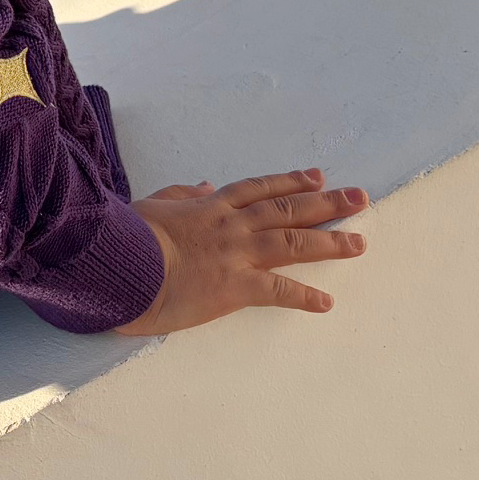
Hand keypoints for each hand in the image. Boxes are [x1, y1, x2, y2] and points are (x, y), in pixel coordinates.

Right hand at [116, 169, 367, 335]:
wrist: (118, 264)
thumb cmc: (125, 236)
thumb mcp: (151, 204)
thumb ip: (181, 193)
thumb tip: (202, 185)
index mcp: (210, 205)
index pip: (260, 189)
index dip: (291, 181)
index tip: (317, 177)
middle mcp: (232, 225)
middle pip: (289, 209)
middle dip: (328, 203)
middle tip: (360, 198)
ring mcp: (237, 254)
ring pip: (294, 243)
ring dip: (330, 242)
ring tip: (359, 242)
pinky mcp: (234, 287)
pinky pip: (278, 291)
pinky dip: (304, 297)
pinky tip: (327, 302)